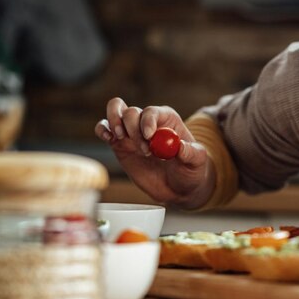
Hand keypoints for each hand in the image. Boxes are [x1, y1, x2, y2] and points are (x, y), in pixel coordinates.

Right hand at [94, 97, 212, 207]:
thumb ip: (191, 153)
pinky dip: (102, 129)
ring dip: (116, 123)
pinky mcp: (119, 143)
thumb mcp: (197, 161)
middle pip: (132, 112)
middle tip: (145, 150)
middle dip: (133, 129)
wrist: (177, 187)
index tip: (149, 136)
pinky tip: (107, 137)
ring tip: (123, 139)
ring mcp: (131, 131)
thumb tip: (180, 147)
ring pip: (116, 112)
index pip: (152, 112)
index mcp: (167, 119)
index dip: (148, 121)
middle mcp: (147, 121)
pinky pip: (104, 128)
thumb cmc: (190, 169)